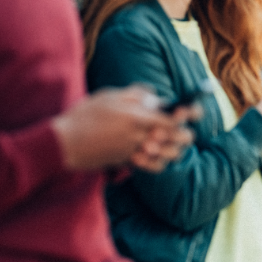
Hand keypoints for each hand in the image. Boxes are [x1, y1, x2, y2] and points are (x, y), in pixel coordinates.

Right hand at [53, 86, 194, 171]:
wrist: (65, 143)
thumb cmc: (85, 115)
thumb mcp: (109, 96)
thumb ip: (135, 95)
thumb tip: (155, 98)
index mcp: (137, 117)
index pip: (171, 117)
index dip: (187, 114)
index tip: (197, 110)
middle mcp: (139, 136)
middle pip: (174, 138)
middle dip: (185, 135)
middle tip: (188, 133)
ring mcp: (134, 151)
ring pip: (166, 154)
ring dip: (175, 150)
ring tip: (179, 146)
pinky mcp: (127, 162)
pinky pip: (151, 165)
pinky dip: (160, 163)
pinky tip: (162, 158)